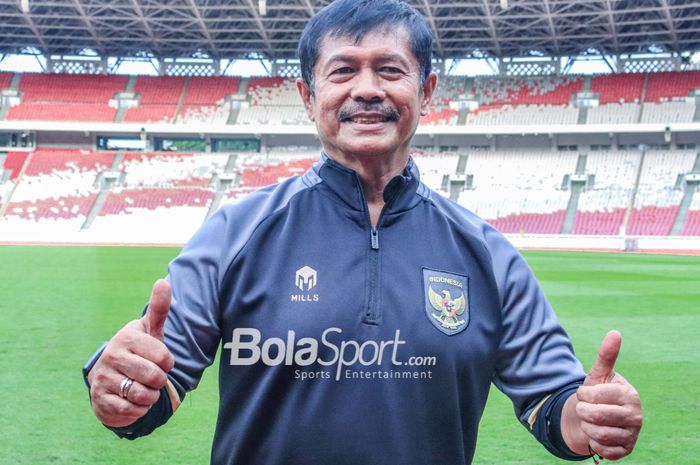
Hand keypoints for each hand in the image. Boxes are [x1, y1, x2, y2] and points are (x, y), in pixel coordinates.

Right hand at [87, 279, 174, 427]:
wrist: (113, 379)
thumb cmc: (139, 352)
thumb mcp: (150, 331)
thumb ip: (158, 309)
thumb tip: (163, 281)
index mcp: (126, 338)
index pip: (163, 357)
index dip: (168, 363)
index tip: (161, 361)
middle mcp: (111, 356)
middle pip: (153, 377)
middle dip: (159, 381)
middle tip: (152, 377)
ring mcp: (103, 378)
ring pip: (142, 395)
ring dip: (150, 396)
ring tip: (143, 388)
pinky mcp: (100, 400)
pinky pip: (131, 411)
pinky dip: (139, 409)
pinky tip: (133, 400)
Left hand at [575, 330, 642, 459]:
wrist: (597, 418)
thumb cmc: (598, 394)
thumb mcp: (598, 375)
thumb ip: (606, 356)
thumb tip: (615, 332)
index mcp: (629, 395)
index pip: (593, 396)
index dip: (583, 395)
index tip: (586, 394)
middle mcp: (636, 415)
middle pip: (594, 416)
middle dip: (582, 412)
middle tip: (586, 409)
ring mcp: (633, 434)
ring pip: (597, 434)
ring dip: (587, 427)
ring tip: (591, 421)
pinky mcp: (626, 450)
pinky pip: (604, 450)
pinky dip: (594, 443)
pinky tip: (598, 435)